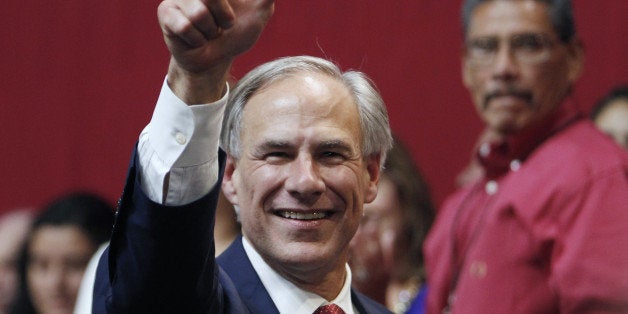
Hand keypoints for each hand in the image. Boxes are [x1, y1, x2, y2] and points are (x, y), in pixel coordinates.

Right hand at [157, 0, 274, 102]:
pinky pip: (185, 26)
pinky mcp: (165, 12)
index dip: (224, 10)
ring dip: (210, 31)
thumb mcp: (258, 14)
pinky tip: (196, 39)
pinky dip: (197, 39)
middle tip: (222, 26)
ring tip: (208, 33)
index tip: (229, 23)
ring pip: (199, 14)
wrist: (215, 60)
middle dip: (224, 18)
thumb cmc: (235, 34)